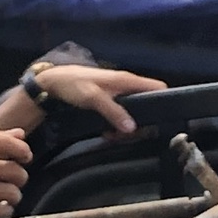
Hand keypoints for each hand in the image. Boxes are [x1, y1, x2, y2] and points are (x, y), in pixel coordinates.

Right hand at [0, 127, 31, 217]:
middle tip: (13, 182)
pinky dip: (4, 211)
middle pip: (14, 171)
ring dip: (13, 197)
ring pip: (10, 192)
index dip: (23, 151)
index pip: (5, 143)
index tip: (25, 158)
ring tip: (6, 197)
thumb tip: (20, 134)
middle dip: (20, 178)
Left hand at [33, 64, 166, 134]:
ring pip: (132, 114)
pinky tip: (106, 133)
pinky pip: (120, 117)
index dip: (164, 101)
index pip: (158, 87)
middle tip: (129, 136)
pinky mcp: (109, 103)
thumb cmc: (74, 85)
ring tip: (113, 136)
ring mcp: (117, 95)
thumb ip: (113, 112)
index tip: (160, 120)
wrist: (53, 84)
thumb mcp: (94, 98)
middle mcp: (126, 86)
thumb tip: (132, 128)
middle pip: (146, 105)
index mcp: (127, 80)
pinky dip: (116, 126)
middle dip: (140, 123)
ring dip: (126, 128)